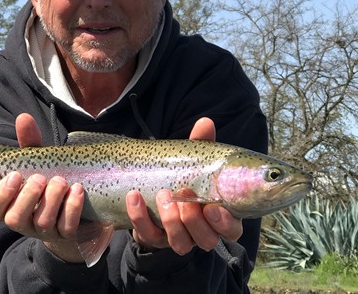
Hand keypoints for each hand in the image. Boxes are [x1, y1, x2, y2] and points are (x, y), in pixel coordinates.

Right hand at [0, 113, 85, 262]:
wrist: (76, 205)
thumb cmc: (47, 180)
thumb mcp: (37, 161)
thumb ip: (29, 142)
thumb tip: (23, 117)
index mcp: (9, 206)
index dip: (0, 197)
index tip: (15, 176)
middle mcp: (24, 221)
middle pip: (15, 220)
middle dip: (27, 197)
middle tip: (39, 178)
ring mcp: (45, 231)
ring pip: (42, 223)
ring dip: (51, 200)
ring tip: (60, 181)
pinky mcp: (67, 235)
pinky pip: (67, 227)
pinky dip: (72, 208)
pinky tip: (77, 190)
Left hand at [126, 117, 242, 254]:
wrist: (151, 191)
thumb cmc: (183, 176)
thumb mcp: (193, 160)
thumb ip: (201, 144)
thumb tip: (205, 122)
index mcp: (218, 216)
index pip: (232, 230)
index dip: (225, 224)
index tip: (213, 208)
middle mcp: (200, 232)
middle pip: (207, 240)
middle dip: (194, 221)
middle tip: (184, 196)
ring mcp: (176, 237)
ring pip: (180, 244)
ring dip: (171, 221)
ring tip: (163, 194)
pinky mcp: (152, 237)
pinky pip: (147, 234)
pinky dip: (139, 217)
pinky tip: (134, 197)